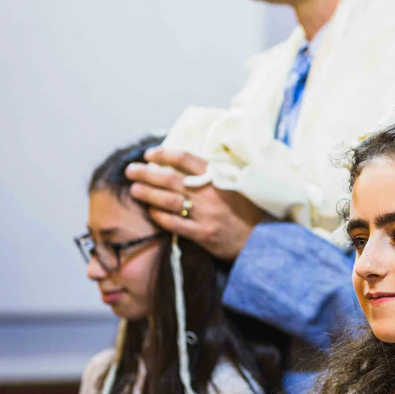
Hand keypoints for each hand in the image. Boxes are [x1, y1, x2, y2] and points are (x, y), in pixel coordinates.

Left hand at [126, 148, 266, 261]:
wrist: (263, 239)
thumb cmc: (249, 211)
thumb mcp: (237, 186)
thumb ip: (215, 176)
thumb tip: (189, 167)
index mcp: (219, 177)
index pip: (186, 159)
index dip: (164, 154)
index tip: (150, 154)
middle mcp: (210, 193)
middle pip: (171, 178)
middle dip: (147, 172)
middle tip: (131, 170)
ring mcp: (206, 214)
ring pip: (169, 200)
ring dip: (148, 193)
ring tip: (134, 189)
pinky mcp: (203, 233)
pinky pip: (174, 223)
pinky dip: (160, 217)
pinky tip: (150, 212)